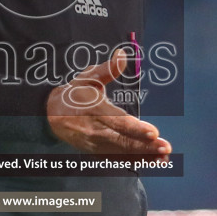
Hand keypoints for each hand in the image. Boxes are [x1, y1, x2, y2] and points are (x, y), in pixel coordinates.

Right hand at [46, 49, 172, 154]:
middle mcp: (95, 130)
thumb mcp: (88, 77)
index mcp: (94, 110)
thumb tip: (123, 54)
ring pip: (122, 153)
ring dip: (144, 156)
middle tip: (165, 147)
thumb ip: (107, 69)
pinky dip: (136, 161)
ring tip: (164, 156)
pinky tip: (154, 161)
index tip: (153, 132)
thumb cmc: (75, 94)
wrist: (51, 115)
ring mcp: (96, 144)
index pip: (117, 121)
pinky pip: (118, 159)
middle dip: (145, 146)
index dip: (135, 128)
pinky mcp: (97, 152)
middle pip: (122, 141)